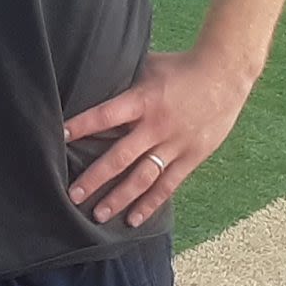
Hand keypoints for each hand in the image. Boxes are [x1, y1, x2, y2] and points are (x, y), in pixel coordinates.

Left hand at [64, 48, 257, 227]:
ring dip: (119, 198)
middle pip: (120, 157)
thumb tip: (93, 82)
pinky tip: (133, 219)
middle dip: (95, 178)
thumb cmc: (181, 67)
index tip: (60, 136)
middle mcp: (156, 126)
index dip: (82, 126)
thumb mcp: (148, 66)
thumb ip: (124, 80)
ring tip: (98, 214)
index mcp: (143, 99)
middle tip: (73, 195)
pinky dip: (150, 204)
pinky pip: (167, 185)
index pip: (105, 115)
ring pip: (142, 178)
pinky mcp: (191, 157)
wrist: (225, 74)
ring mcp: (175, 144)